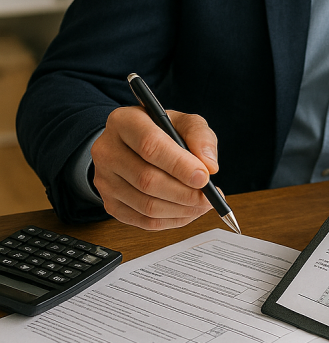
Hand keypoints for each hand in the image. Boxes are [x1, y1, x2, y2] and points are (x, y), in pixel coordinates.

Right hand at [91, 106, 217, 230]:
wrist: (133, 145)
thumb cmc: (162, 131)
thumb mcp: (184, 122)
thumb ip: (200, 136)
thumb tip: (210, 166)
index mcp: (124, 121)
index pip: (150, 145)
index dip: (179, 165)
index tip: (204, 177)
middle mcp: (107, 150)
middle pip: (147, 180)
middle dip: (185, 193)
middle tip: (209, 197)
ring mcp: (104, 180)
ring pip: (146, 205)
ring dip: (182, 210)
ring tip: (203, 204)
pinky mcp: (110, 204)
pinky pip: (144, 221)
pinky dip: (172, 220)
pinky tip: (188, 211)